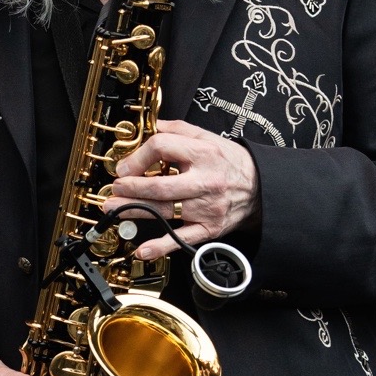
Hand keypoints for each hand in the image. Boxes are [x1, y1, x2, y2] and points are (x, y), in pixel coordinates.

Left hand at [105, 119, 259, 260]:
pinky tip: (142, 249)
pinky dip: (160, 246)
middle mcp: (205, 181)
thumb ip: (179, 129)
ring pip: (166, 211)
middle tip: (115, 188)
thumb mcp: (208, 137)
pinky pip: (181, 239)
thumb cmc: (231, 162)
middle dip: (132, 188)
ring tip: (114, 208)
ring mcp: (206, 207)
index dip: (139, 156)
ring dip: (135, 211)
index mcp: (203, 154)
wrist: (261, 188)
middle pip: (161, 185)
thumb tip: (152, 126)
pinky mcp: (208, 228)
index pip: (163, 148)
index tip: (126, 165)